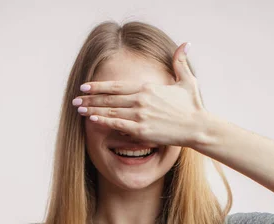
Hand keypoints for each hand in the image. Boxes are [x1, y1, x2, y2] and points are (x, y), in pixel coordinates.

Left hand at [72, 42, 206, 147]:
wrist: (198, 126)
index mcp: (147, 88)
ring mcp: (140, 115)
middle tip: (75, 100)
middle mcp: (140, 100)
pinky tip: (92, 120)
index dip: (98, 86)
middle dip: (89, 99)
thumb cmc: (193, 106)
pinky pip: (117, 125)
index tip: (85, 87)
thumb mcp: (187, 80)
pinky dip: (103, 121)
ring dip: (92, 110)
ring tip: (79, 110)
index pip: (116, 86)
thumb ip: (180, 62)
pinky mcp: (142, 130)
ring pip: (110, 111)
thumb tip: (185, 44)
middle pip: (109, 98)